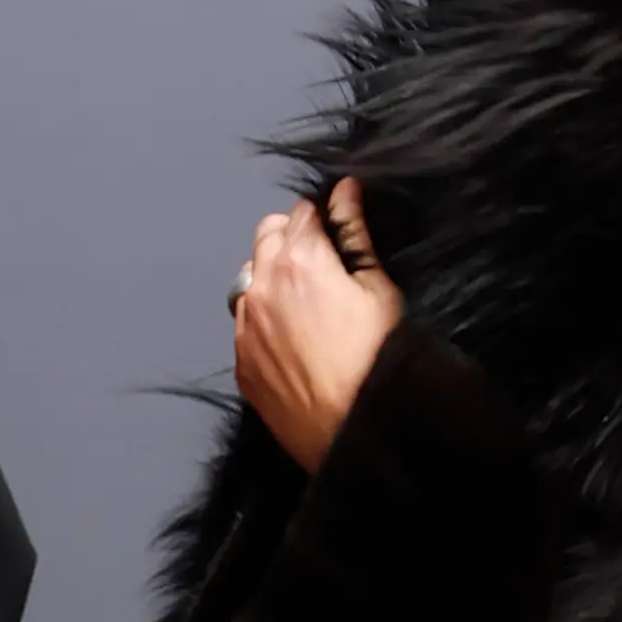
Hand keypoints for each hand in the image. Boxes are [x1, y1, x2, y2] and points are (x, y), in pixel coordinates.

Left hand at [230, 174, 400, 472]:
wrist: (358, 429)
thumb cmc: (379, 358)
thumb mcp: (378, 288)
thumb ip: (355, 234)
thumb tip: (345, 191)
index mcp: (299, 260)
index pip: (303, 212)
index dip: (325, 220)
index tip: (338, 234)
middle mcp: (262, 287)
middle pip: (268, 236)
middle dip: (293, 238)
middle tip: (324, 264)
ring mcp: (246, 328)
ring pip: (249, 278)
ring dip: (272, 276)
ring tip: (307, 303)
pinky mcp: (242, 364)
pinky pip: (244, 324)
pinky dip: (262, 319)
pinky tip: (293, 339)